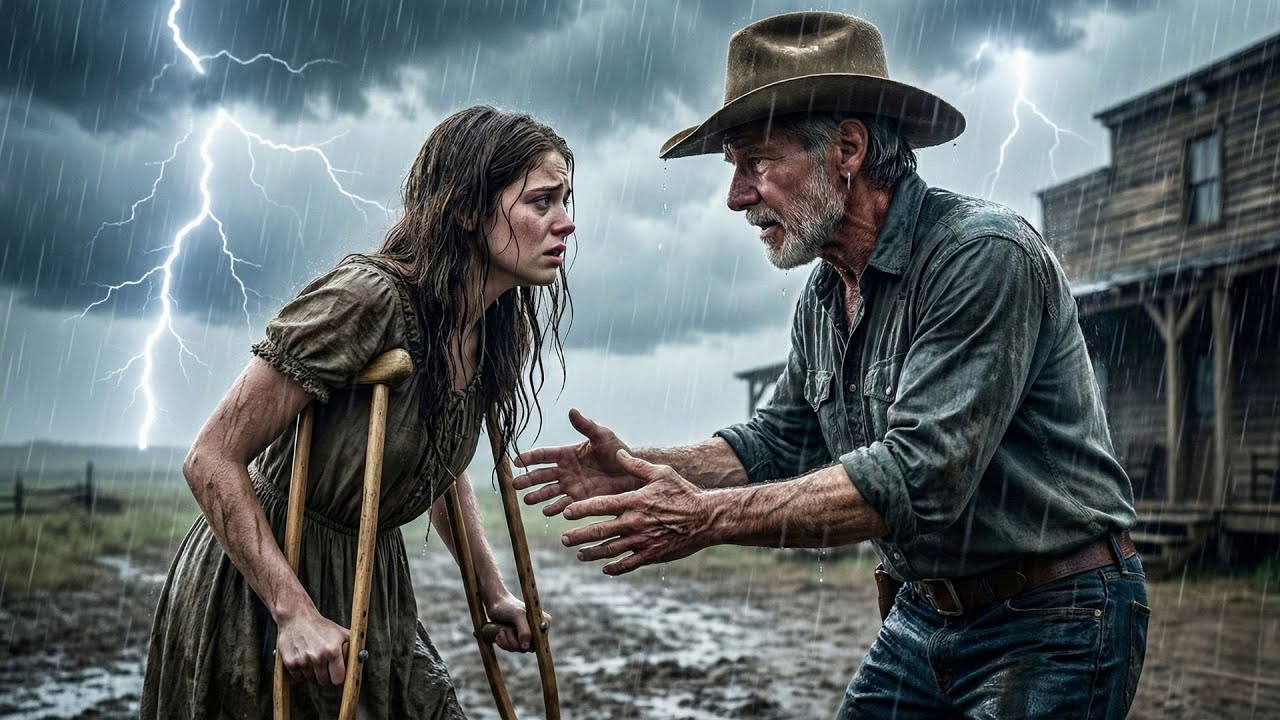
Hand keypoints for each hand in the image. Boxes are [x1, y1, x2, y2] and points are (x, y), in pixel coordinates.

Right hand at [275, 604, 349, 685]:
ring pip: (311, 680)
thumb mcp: (340, 632)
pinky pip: (299, 677)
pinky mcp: (290, 662)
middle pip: (324, 682)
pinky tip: (304, 659)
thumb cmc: (321, 626)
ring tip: (313, 659)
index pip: (338, 679)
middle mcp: (318, 656)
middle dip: (326, 677)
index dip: (338, 678)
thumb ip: (352, 646)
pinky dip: (302, 673)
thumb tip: (362, 658)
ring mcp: (303, 660)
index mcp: (333, 650)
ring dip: (313, 674)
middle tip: (325, 668)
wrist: (296, 617)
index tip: (337, 674)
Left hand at [483, 590, 550, 652]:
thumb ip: (524, 630)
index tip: (517, 635)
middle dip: (514, 641)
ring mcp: (526, 636)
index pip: (541, 640)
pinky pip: (511, 649)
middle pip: (529, 648)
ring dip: (507, 641)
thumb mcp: (517, 615)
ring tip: (502, 630)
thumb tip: (526, 647)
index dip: (529, 641)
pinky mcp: (516, 640)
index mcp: (543, 622)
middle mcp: (536, 630)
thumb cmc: (508, 606)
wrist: (495, 604)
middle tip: (506, 630)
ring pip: (518, 649)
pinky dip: (503, 642)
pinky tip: (500, 633)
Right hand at [513, 409, 643, 515]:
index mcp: (567, 454)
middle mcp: (565, 471)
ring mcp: (571, 486)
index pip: (544, 455)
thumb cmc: (617, 450)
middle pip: (541, 475)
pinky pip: (564, 505)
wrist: (632, 471)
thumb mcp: (602, 435)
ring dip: (537, 496)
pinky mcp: (580, 499)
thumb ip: (586, 426)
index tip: (515, 461)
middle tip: (515, 485)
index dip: (529, 458)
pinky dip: (555, 508)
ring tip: (527, 500)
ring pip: (549, 492)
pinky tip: (548, 511)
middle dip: (527, 480)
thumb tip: (572, 410)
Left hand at [561, 449, 711, 575]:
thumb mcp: (661, 473)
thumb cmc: (684, 493)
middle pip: (600, 532)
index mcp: (635, 501)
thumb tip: (618, 453)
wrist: (706, 518)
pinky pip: (628, 564)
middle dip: (579, 536)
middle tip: (564, 539)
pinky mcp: (652, 555)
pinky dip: (615, 567)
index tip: (566, 513)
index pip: (600, 506)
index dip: (580, 510)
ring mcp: (643, 541)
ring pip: (610, 550)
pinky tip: (605, 567)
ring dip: (592, 553)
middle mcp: (635, 522)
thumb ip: (637, 465)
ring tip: (579, 554)